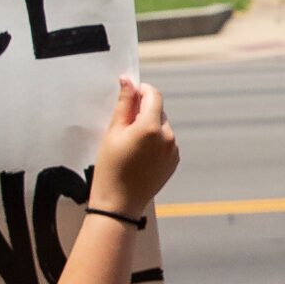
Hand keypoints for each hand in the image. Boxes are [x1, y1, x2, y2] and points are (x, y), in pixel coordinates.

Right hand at [90, 76, 179, 215]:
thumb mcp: (113, 131)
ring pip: (163, 126)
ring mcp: (173, 150)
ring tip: (130, 143)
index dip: (141, 90)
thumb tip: (128, 80)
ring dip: (150, 126)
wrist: (119, 203)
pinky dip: (155, 141)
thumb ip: (124, 103)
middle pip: (158, 110)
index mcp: (151, 127)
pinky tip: (140, 154)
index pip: (153, 95)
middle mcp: (168, 137)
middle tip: (124, 124)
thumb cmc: (110, 167)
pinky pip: (166, 142)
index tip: (129, 93)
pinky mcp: (174, 161)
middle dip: (144, 110)